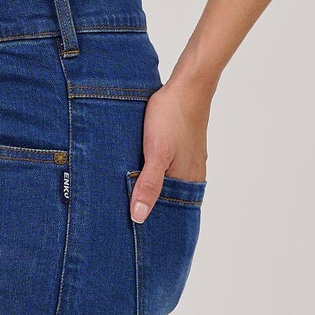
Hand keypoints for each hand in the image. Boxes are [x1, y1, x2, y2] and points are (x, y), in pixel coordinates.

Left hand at [131, 77, 210, 222]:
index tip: (131, 229)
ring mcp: (187, 158)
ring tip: (126, 193)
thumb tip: (139, 217)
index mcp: (188, 180)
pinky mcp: (180, 145)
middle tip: (122, 213)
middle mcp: (191, 173)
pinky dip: (151, 171)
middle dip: (148, 205)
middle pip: (168, 197)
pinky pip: (165, 166)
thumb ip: (148, 185)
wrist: (187, 85)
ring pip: (166, 180)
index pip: (170, 211)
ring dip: (149, 186)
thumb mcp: (156, 153)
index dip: (152, 220)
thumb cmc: (172, 117)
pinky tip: (138, 168)